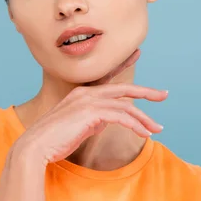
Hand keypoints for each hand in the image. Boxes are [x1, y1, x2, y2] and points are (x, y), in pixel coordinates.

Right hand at [15, 49, 166, 166]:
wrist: (36, 146)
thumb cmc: (54, 140)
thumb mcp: (77, 127)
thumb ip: (92, 121)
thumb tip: (105, 122)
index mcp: (81, 94)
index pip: (108, 79)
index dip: (124, 65)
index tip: (137, 54)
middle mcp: (85, 93)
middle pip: (123, 89)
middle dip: (146, 91)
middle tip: (164, 94)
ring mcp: (87, 101)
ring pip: (125, 105)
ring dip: (144, 118)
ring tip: (157, 129)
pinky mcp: (90, 113)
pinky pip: (121, 117)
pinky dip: (135, 125)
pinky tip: (143, 134)